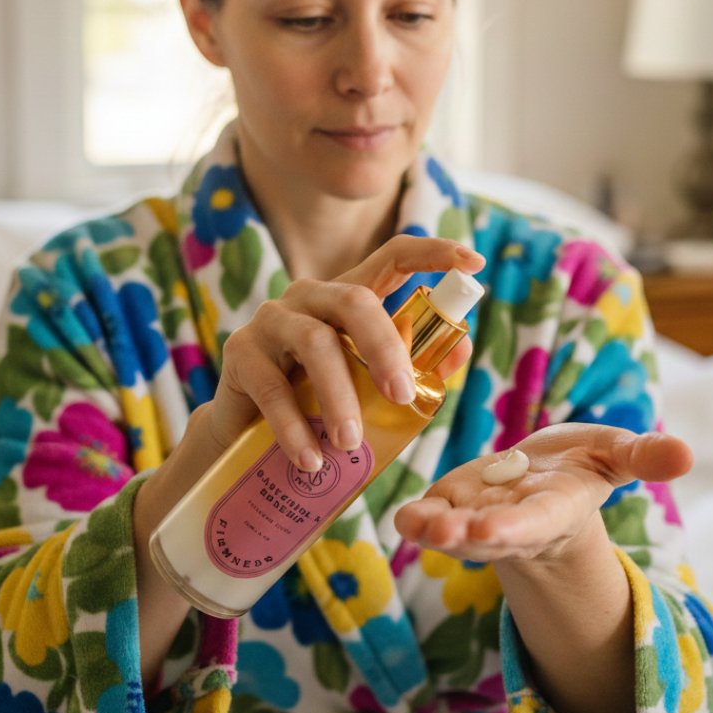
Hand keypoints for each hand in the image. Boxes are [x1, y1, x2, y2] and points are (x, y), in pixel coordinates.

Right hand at [195, 235, 481, 474]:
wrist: (246, 437)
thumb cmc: (318, 405)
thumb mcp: (367, 386)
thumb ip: (411, 368)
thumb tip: (459, 351)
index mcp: (349, 298)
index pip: (392, 257)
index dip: (433, 253)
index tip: (472, 261)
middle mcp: (310, 297)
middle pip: (354, 301)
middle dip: (385, 348)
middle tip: (403, 396)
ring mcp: (272, 320)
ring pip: (315, 343)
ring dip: (339, 396)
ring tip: (351, 444)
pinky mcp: (240, 352)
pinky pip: (273, 389)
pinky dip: (295, 428)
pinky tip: (312, 459)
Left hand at [393, 424, 692, 564]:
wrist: (543, 476)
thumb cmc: (581, 464)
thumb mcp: (614, 453)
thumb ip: (643, 455)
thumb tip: (687, 453)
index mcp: (554, 510)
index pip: (534, 522)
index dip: (514, 527)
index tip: (491, 530)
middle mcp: (511, 521)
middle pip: (488, 535)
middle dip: (466, 536)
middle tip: (443, 532)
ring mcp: (477, 515)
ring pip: (452, 529)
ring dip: (432, 529)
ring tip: (412, 524)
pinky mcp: (451, 501)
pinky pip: (431, 512)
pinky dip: (417, 515)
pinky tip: (402, 515)